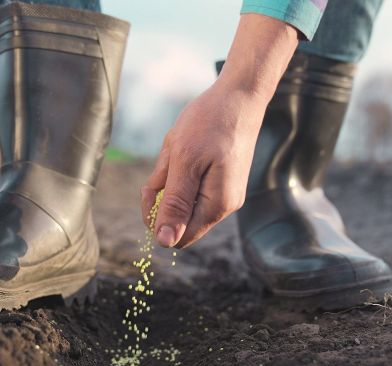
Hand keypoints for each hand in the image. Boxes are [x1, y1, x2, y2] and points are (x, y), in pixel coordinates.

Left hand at [141, 83, 267, 247]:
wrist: (240, 95)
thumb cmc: (211, 122)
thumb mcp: (184, 161)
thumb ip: (174, 204)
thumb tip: (165, 242)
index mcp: (216, 206)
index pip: (177, 237)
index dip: (156, 218)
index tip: (152, 187)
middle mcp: (224, 206)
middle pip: (179, 222)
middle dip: (163, 197)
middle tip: (165, 165)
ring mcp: (225, 195)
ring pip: (183, 203)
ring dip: (171, 182)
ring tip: (178, 152)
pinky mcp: (223, 183)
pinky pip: (192, 189)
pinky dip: (181, 173)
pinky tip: (186, 152)